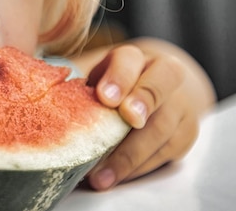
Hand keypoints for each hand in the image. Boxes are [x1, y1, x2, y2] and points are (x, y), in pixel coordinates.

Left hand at [71, 38, 215, 189]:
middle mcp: (162, 76)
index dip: (119, 78)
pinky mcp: (186, 133)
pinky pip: (167, 152)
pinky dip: (139, 167)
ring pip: (163, 127)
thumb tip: (49, 106)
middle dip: (141, 105)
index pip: (129, 60)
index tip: (105, 98)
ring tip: (102, 175)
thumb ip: (82, 88)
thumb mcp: (98, 80)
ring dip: (131, 154)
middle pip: (157, 89)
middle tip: (126, 121)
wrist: (154, 91)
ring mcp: (179, 105)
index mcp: (134, 58)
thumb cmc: (113, 87)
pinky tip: (116, 177)